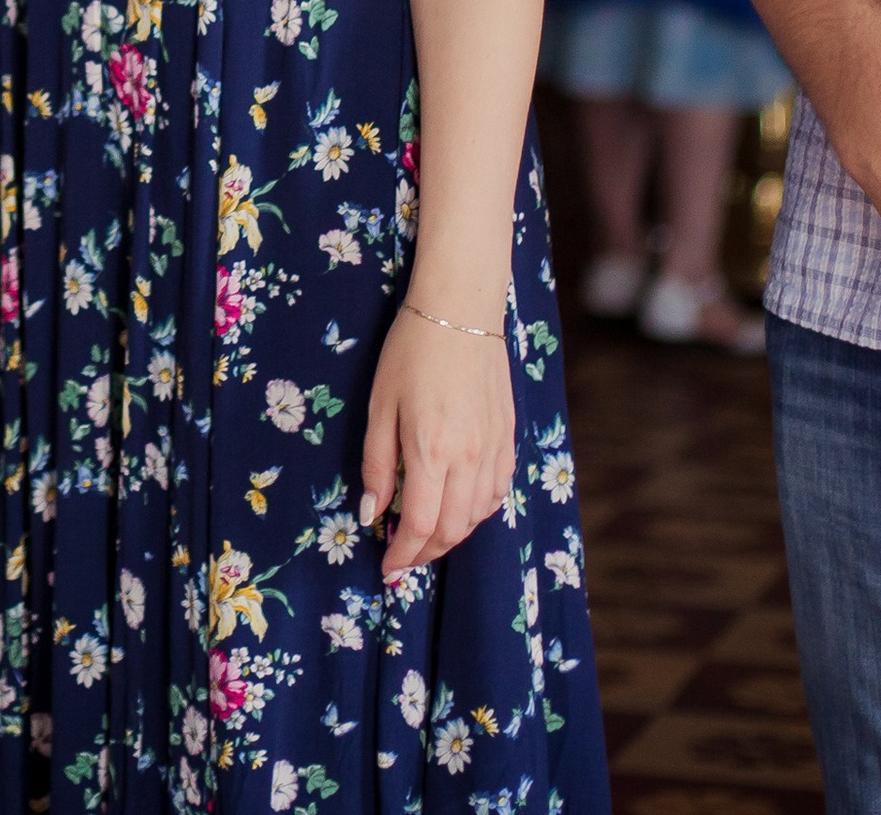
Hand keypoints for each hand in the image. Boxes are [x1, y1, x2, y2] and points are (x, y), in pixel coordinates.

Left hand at [362, 303, 514, 576]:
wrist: (460, 312)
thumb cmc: (410, 353)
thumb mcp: (379, 406)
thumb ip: (377, 464)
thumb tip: (372, 514)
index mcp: (431, 452)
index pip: (421, 526)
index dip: (403, 556)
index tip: (387, 568)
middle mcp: (469, 459)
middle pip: (452, 531)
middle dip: (426, 554)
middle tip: (403, 558)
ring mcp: (494, 451)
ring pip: (477, 517)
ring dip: (451, 536)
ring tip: (425, 535)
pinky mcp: (508, 440)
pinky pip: (496, 494)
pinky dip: (476, 513)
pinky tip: (458, 508)